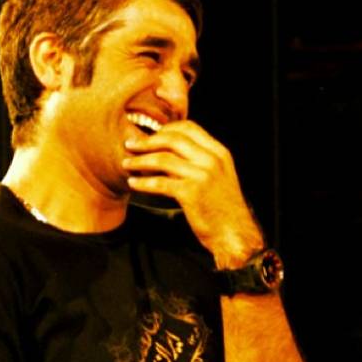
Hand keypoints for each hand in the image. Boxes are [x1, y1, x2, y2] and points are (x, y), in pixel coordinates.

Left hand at [123, 120, 263, 267]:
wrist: (235, 234)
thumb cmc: (223, 208)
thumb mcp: (219, 176)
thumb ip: (201, 162)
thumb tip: (171, 153)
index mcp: (219, 152)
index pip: (188, 127)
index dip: (165, 129)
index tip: (149, 135)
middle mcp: (212, 159)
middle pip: (172, 139)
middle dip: (147, 140)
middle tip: (130, 145)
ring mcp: (202, 175)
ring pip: (163, 159)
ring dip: (140, 161)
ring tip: (126, 164)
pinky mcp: (192, 192)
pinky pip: (160, 183)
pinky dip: (143, 182)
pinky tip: (133, 184)